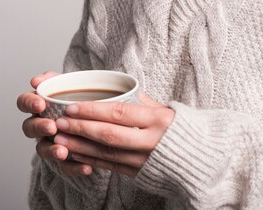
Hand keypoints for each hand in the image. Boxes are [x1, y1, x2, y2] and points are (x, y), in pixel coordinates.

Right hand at [16, 71, 94, 175]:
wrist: (98, 116)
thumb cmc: (79, 98)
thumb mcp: (69, 85)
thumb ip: (53, 81)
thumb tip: (37, 80)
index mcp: (39, 105)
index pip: (24, 102)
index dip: (29, 103)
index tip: (40, 104)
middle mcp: (40, 125)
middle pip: (29, 128)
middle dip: (39, 127)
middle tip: (51, 127)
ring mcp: (49, 143)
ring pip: (43, 150)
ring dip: (51, 151)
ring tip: (63, 153)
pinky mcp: (63, 159)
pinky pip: (64, 167)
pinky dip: (74, 168)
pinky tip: (87, 168)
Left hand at [52, 92, 174, 176]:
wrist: (201, 157)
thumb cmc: (181, 128)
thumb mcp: (164, 109)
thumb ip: (140, 100)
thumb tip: (115, 87)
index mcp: (158, 120)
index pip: (119, 113)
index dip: (93, 110)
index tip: (72, 106)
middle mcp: (151, 142)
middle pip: (109, 134)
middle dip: (82, 128)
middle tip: (60, 122)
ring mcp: (144, 160)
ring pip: (106, 154)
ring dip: (80, 146)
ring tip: (61, 138)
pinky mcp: (140, 174)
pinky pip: (111, 167)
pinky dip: (91, 160)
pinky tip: (75, 153)